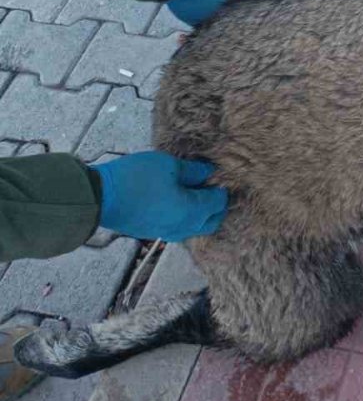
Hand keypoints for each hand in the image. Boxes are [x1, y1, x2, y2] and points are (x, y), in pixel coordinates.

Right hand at [94, 152, 228, 241]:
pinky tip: (182, 202)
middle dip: (218, 207)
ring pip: (195, 228)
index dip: (222, 189)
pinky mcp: (153, 232)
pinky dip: (188, 217)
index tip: (221, 176)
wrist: (101, 198)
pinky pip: (180, 228)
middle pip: (210, 222)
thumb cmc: (137, 178)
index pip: (218, 204)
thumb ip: (193, 171)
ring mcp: (166, 233)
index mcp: (191, 212)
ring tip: (199, 193)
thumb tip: (208, 172)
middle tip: (215, 187)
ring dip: (202, 214)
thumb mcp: (169, 166)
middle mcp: (182, 228)